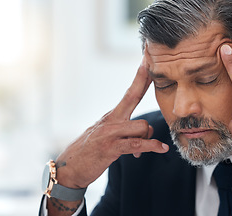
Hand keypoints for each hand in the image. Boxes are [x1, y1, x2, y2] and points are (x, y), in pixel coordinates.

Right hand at [54, 59, 168, 189]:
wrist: (70, 168)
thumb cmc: (91, 151)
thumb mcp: (107, 136)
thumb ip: (127, 131)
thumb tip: (146, 132)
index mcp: (112, 116)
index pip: (129, 93)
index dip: (139, 78)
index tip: (146, 62)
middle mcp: (111, 120)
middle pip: (132, 96)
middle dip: (142, 80)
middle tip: (148, 63)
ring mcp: (110, 133)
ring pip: (142, 126)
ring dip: (148, 138)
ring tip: (143, 148)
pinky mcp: (111, 148)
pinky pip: (137, 144)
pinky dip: (152, 146)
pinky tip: (161, 149)